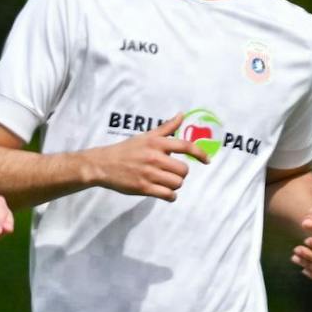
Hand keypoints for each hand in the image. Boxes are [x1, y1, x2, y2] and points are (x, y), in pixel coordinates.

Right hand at [91, 113, 209, 201]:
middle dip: (180, 174)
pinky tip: (166, 194)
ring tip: (166, 183)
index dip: (200, 154)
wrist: (103, 164)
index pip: (186, 146)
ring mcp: (149, 174)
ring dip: (174, 185)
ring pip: (177, 183)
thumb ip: (166, 127)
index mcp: (157, 143)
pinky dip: (170, 196)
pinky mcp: (143, 188)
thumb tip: (182, 114)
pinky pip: (167, 195)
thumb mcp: (146, 136)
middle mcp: (155, 157)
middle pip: (183, 170)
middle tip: (171, 173)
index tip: (207, 161)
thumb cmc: (126, 150)